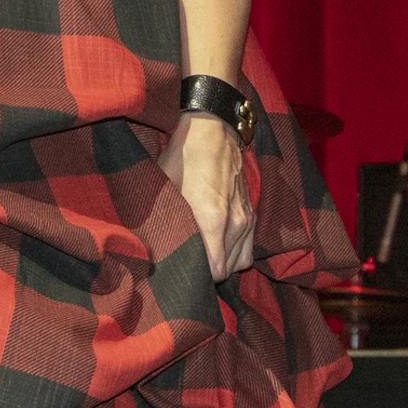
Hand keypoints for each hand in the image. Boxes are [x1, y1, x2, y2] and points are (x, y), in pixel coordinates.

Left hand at [157, 112, 255, 280]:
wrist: (212, 131)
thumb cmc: (183, 158)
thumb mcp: (165, 188)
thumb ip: (166, 221)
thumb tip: (156, 247)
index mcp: (213, 220)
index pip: (215, 271)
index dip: (199, 276)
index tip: (182, 270)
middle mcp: (235, 224)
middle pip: (227, 270)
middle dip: (209, 272)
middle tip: (188, 264)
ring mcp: (246, 219)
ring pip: (240, 261)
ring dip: (223, 263)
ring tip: (202, 256)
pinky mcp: (251, 213)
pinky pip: (248, 247)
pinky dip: (235, 252)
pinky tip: (217, 246)